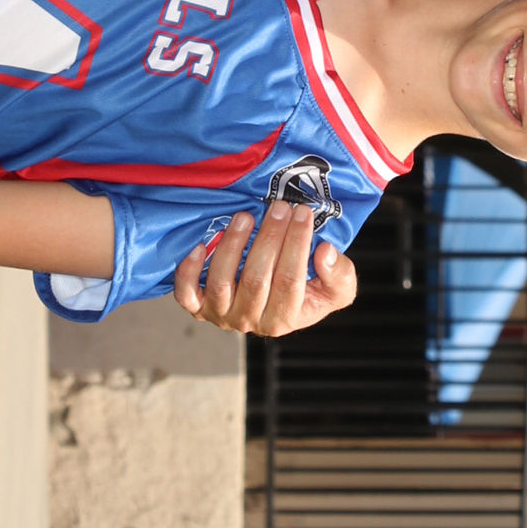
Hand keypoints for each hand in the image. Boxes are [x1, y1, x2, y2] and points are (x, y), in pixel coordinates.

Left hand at [172, 202, 359, 336]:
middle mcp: (250, 321)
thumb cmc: (306, 292)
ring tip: (245, 216)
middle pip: (257, 280)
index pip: (290, 282)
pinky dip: (189, 271)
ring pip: (221, 282)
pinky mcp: (198, 306)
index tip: (303, 213)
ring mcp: (221, 314)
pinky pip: (186, 293)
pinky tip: (201, 245)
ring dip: (232, 246)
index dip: (297, 245)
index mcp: (284, 319)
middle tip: (279, 206)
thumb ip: (340, 275)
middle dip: (269, 238)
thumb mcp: (335, 290)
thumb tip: (325, 252)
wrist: (273, 305)